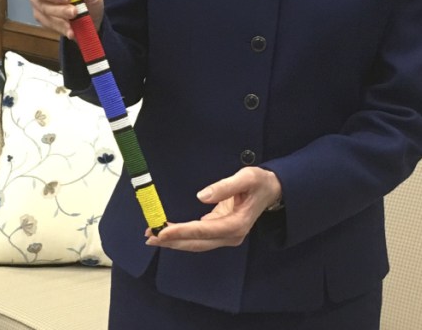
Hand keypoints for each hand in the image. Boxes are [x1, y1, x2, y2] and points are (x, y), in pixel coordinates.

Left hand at [144, 167, 281, 251]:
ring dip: (174, 241)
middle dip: (172, 241)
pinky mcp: (221, 230)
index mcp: (236, 224)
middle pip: (197, 243)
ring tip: (152, 236)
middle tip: (149, 237)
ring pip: (196, 243)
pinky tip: (168, 232)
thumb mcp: (246, 177)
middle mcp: (230, 235)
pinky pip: (199, 237)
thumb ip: (225, 186)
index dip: (182, 231)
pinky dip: (182, 236)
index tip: (163, 231)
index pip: (204, 230)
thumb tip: (202, 196)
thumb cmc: (259, 182)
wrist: (272, 190)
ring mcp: (226, 235)